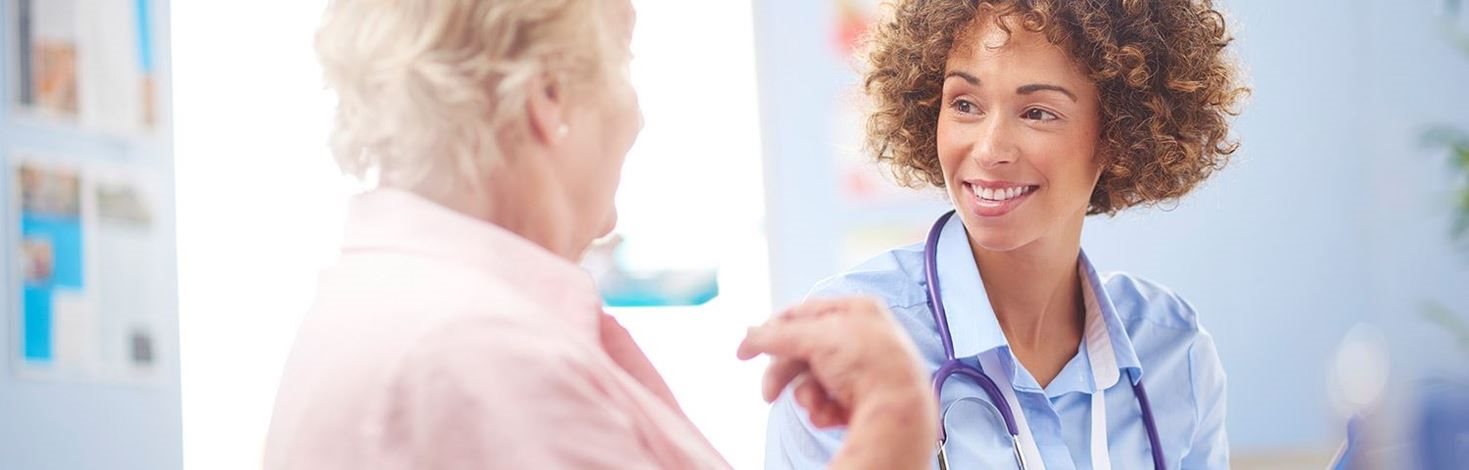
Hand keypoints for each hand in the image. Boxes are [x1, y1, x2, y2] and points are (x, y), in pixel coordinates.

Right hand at [738, 296, 935, 469]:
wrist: (898, 410)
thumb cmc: (866, 364)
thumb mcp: (814, 339)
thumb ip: (776, 336)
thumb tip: (748, 335)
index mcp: (856, 309)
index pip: (802, 314)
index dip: (771, 331)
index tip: (745, 351)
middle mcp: (861, 336)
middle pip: (804, 351)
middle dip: (785, 375)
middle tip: (768, 394)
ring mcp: (862, 369)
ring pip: (813, 380)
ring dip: (807, 396)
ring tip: (814, 406)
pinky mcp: (863, 398)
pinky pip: (829, 400)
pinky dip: (824, 410)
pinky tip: (832, 415)